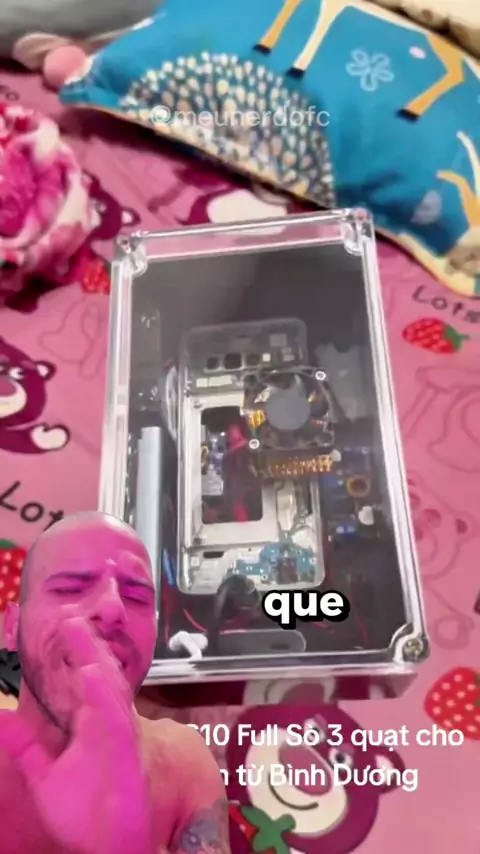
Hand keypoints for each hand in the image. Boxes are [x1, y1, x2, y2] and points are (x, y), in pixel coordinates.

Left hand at [0, 618, 153, 853]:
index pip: (83, 679)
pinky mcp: (125, 753)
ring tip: (81, 636)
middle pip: (99, 675)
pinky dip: (106, 697)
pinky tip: (95, 676)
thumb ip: (25, 746)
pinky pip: (118, 720)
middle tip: (73, 616)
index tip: (65, 621)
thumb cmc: (88, 814)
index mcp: (90, 724)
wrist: (111, 847)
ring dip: (97, 661)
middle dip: (88, 645)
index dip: (77, 650)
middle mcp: (106, 723)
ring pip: (110, 690)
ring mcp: (118, 736)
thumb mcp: (44, 776)